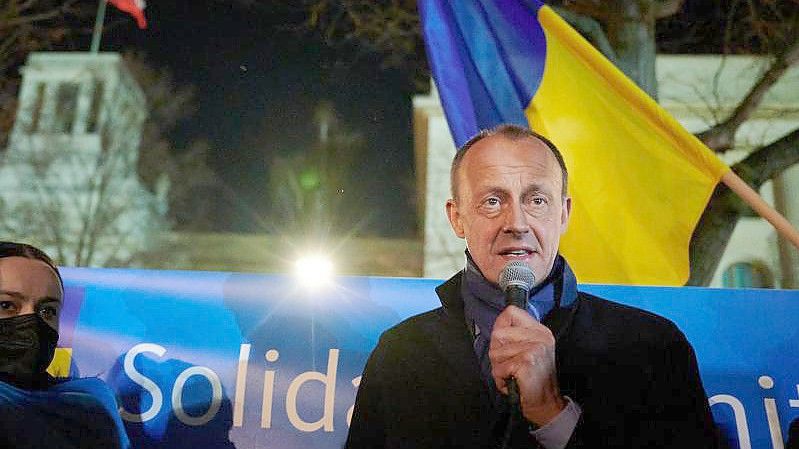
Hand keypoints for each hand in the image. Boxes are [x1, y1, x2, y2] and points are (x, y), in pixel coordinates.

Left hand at [489, 305, 565, 425]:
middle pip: (498, 333)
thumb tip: (497, 326)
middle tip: (510, 365)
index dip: (500, 326)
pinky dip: (501, 379)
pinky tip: (513, 381)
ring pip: (495, 352)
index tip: (503, 343)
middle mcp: (540, 336)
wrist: (546, 403)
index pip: (511, 312)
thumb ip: (514, 335)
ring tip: (513, 374)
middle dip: (497, 353)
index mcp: (540, 331)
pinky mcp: (527, 361)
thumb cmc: (531, 379)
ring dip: (499, 368)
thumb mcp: (528, 350)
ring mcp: (534, 348)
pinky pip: (499, 367)